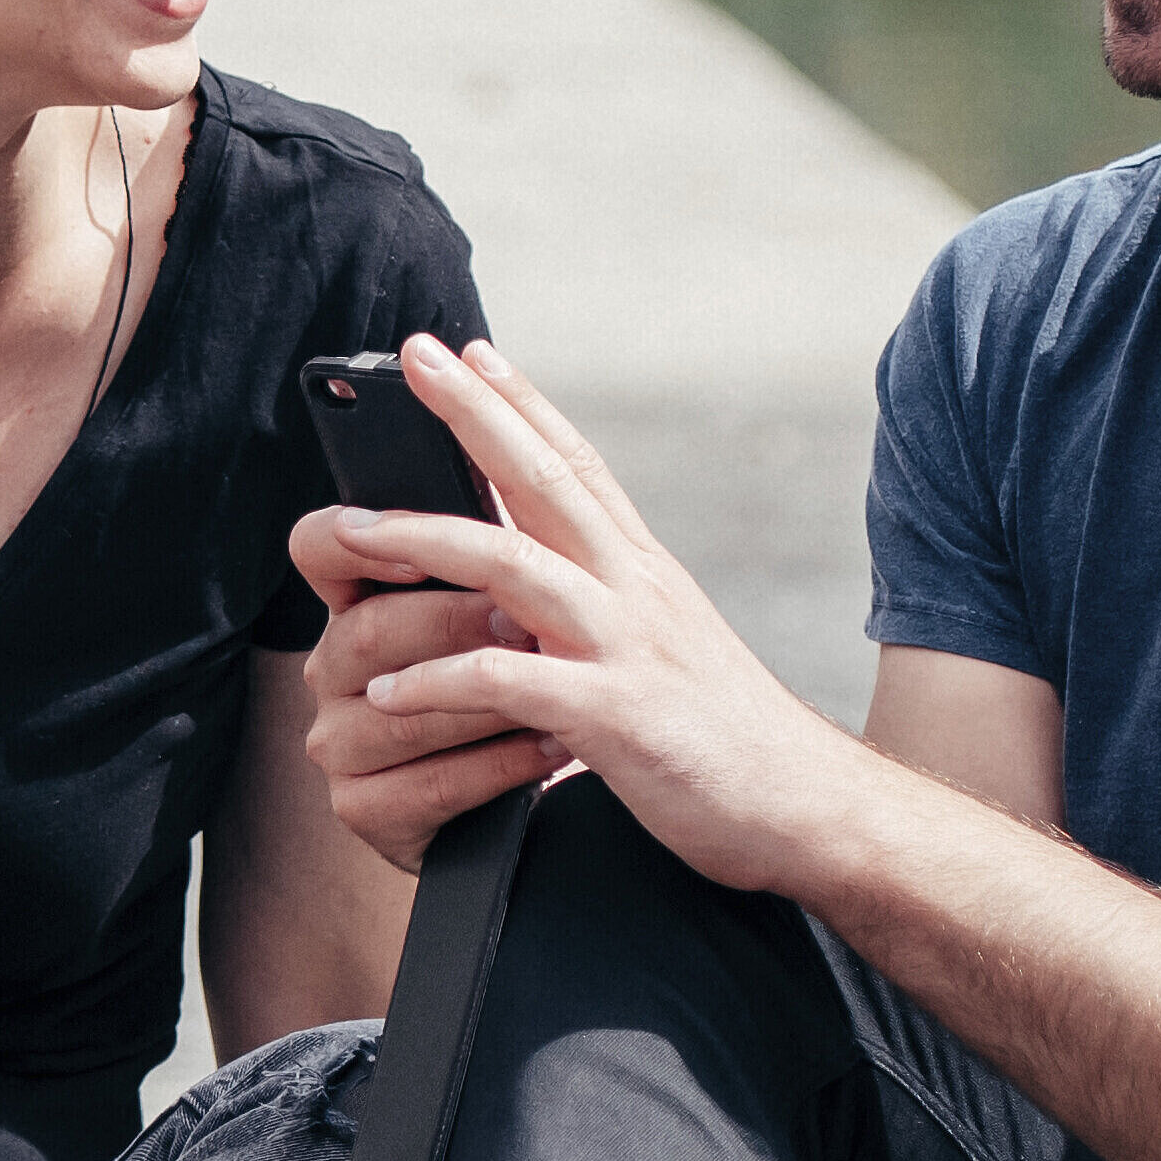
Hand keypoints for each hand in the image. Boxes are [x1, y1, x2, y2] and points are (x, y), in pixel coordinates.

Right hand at [286, 565, 548, 873]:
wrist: (514, 799)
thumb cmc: (513, 685)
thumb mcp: (496, 612)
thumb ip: (489, 550)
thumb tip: (526, 478)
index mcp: (353, 604)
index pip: (317, 549)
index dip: (352, 545)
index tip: (415, 553)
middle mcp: (330, 669)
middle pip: (369, 633)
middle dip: (455, 626)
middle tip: (528, 624)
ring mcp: (338, 744)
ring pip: (402, 715)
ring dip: (487, 702)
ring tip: (554, 687)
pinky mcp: (363, 809)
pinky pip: (432, 785)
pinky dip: (500, 766)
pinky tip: (552, 747)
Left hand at [300, 337, 879, 894]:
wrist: (808, 808)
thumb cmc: (729, 737)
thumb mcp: (668, 647)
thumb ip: (610, 607)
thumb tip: (542, 586)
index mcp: (645, 572)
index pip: (580, 465)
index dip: (526, 404)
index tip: (473, 352)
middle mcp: (636, 590)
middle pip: (545, 480)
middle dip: (474, 414)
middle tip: (415, 358)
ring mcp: (627, 647)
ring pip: (513, 566)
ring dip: (425, 541)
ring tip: (352, 531)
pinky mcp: (617, 717)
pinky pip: (510, 684)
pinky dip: (441, 682)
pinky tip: (387, 692)